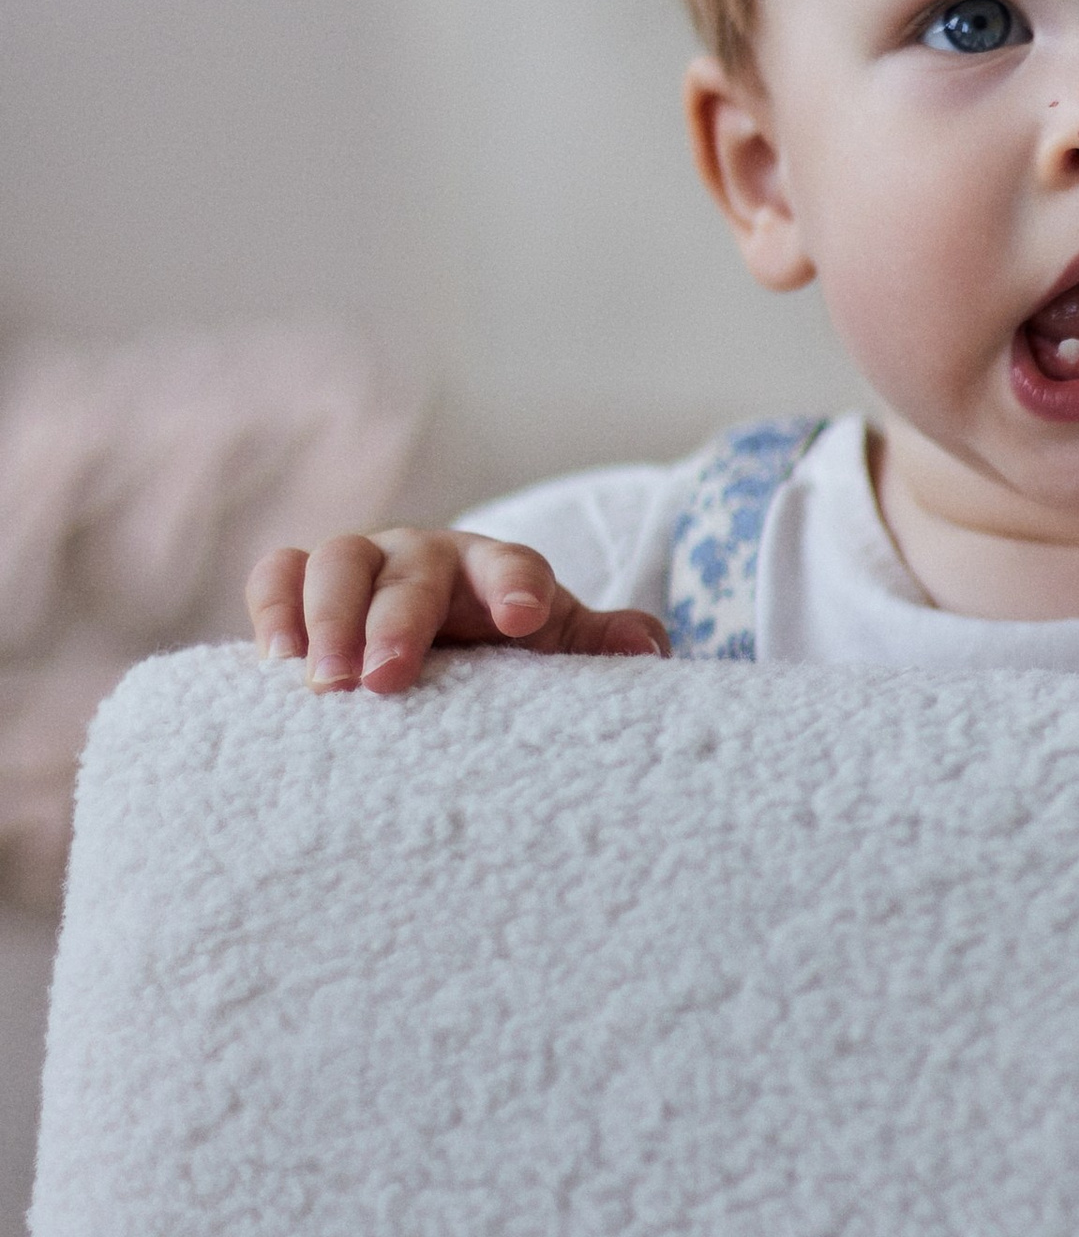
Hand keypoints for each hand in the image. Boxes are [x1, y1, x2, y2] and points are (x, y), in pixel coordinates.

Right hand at [246, 529, 668, 696]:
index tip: (521, 621)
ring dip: (326, 619)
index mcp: (496, 567)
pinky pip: (277, 575)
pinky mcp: (305, 582)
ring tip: (323, 681)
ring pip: (335, 564)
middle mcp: (427, 555)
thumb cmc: (502, 643)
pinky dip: (272, 606)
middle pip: (410, 572)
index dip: (517, 586)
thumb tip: (649, 648)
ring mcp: (363, 563)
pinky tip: (273, 659)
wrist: (439, 634)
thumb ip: (599, 645)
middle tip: (383, 679)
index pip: (514, 564)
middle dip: (396, 621)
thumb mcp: (555, 646)